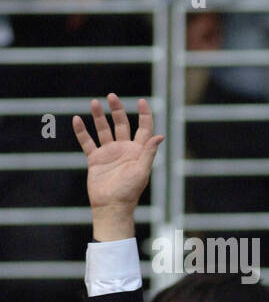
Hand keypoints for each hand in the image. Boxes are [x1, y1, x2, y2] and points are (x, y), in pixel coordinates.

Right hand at [72, 94, 162, 241]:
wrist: (111, 206)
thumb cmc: (129, 191)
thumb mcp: (141, 171)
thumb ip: (148, 152)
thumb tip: (159, 136)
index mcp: (138, 152)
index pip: (143, 129)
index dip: (144, 115)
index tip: (141, 101)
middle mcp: (124, 150)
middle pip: (122, 125)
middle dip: (117, 110)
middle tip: (112, 96)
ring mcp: (109, 153)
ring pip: (103, 130)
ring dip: (99, 116)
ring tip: (94, 102)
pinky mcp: (95, 159)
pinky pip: (87, 142)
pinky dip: (82, 131)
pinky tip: (77, 119)